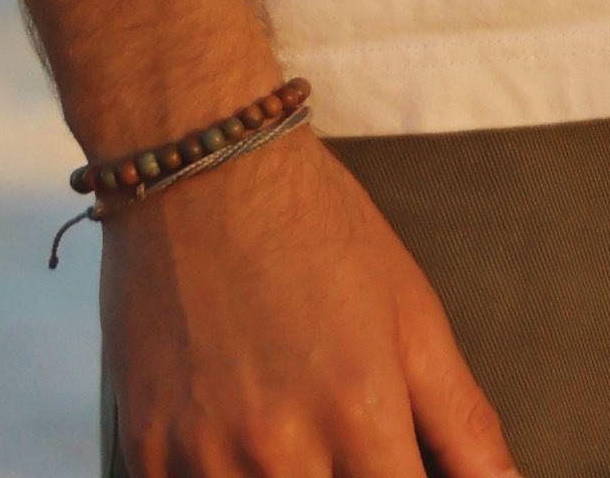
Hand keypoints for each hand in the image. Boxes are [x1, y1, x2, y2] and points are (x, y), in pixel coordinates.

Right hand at [104, 127, 513, 477]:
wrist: (203, 163)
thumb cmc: (318, 229)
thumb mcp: (413, 315)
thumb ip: (464, 424)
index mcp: (361, 415)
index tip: (395, 472)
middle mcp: (281, 448)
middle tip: (339, 445)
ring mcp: (204, 452)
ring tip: (287, 434)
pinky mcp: (144, 446)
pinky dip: (213, 476)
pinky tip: (230, 438)